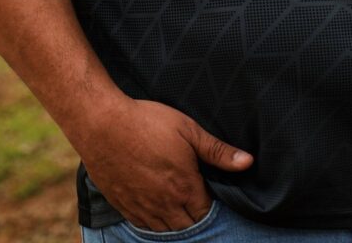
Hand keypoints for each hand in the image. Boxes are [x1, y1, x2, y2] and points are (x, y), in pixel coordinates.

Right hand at [75, 95, 253, 230]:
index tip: (209, 189)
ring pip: (165, 229)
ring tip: (178, 203)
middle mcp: (164, 205)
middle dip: (194, 214)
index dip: (210, 202)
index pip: (205, 212)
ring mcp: (141, 208)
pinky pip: (143, 226)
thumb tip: (248, 162)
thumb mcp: (188, 130)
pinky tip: (155, 208)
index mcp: (184, 188)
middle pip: (187, 224)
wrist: (102, 124)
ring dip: (175, 221)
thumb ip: (218, 151)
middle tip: (195, 196)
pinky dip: (153, 222)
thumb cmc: (147, 122)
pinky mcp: (123, 205)